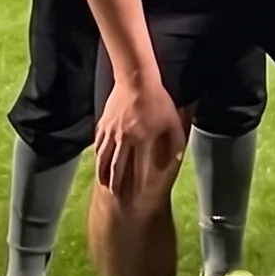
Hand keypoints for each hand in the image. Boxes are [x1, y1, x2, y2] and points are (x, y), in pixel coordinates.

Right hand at [96, 76, 184, 198]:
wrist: (136, 80)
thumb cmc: (159, 100)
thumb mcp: (173, 121)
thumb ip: (176, 142)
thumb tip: (175, 160)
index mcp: (142, 140)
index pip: (138, 167)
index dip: (137, 182)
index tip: (137, 194)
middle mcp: (124, 139)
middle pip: (117, 166)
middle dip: (116, 183)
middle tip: (116, 195)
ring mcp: (111, 132)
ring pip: (104, 157)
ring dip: (103, 172)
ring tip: (104, 184)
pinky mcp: (104, 124)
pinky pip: (98, 143)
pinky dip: (98, 155)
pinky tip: (98, 161)